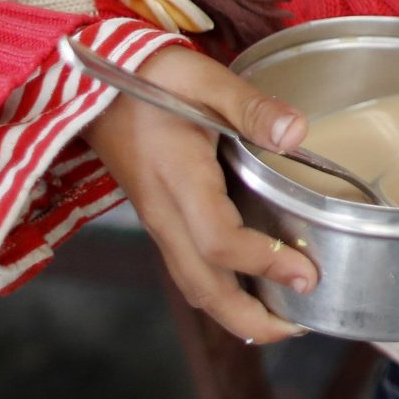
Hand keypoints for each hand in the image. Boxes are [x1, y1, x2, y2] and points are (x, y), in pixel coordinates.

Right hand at [80, 44, 317, 343]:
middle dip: (250, 320)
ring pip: (192, 285)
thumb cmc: (149, 74)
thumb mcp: (203, 76)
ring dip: (235, 314)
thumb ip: (250, 106)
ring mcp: (157, 219)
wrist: (92, 80)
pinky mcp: (159, 218)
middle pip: (202, 288)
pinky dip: (220, 292)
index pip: (219, 241)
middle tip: (302, 325)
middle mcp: (163, 211)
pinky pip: (187, 268)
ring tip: (284, 319)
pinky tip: (250, 288)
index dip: (264, 263)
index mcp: (176, 179)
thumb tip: (296, 134)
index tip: (307, 273)